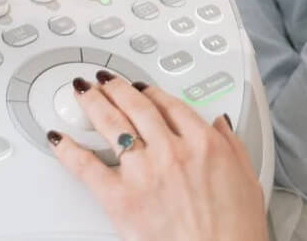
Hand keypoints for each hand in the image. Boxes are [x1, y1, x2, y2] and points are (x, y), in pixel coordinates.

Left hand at [50, 75, 267, 240]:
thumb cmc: (236, 233)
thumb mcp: (248, 180)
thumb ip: (232, 145)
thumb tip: (220, 124)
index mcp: (202, 142)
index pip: (170, 104)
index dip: (152, 91)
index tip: (143, 88)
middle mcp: (170, 150)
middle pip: (137, 106)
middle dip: (117, 88)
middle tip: (106, 80)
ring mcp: (143, 171)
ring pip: (111, 123)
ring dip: (94, 102)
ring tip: (84, 91)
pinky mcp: (120, 197)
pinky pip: (87, 166)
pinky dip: (69, 150)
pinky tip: (59, 138)